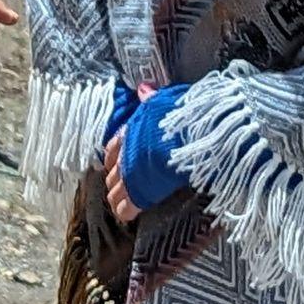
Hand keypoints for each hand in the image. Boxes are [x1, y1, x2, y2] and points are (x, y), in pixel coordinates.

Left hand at [101, 86, 189, 219]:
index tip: (116, 164)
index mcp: (130, 131)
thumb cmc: (180, 115)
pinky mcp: (139, 192)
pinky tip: (128, 215)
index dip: (114, 158)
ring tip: (121, 203)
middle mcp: (126, 152)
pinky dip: (127, 211)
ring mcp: (130, 174)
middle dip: (116, 179)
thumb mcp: (163, 102)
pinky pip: (126, 207)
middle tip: (121, 186)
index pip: (113, 148)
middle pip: (112, 172)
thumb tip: (143, 88)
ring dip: (119, 196)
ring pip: (115, 191)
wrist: (190, 133)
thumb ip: (151, 100)